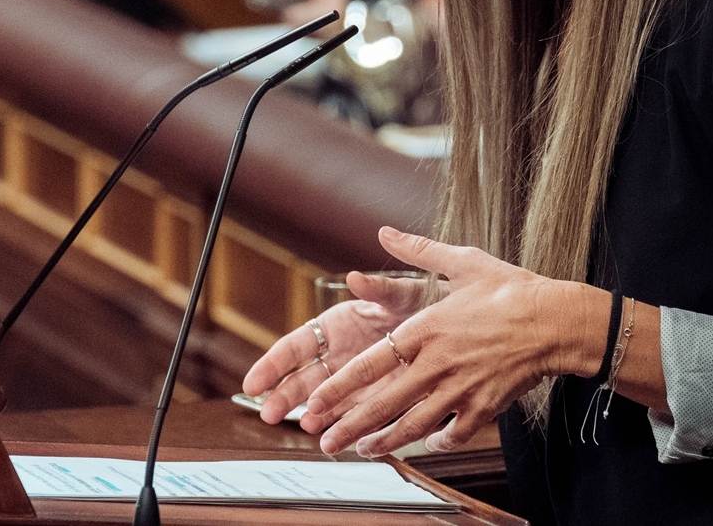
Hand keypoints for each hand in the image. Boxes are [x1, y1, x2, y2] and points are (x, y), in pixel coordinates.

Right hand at [241, 269, 427, 423]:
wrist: (458, 327)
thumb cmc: (429, 302)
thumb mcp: (405, 293)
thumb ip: (380, 289)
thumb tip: (356, 278)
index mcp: (337, 324)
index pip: (296, 345)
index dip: (272, 364)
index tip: (254, 383)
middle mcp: (341, 352)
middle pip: (304, 377)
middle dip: (284, 396)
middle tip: (268, 414)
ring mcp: (357, 377)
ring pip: (325, 399)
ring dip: (313, 414)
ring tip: (307, 426)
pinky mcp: (376, 395)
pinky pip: (353, 412)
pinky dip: (343, 424)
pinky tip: (334, 435)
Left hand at [303, 226, 602, 457]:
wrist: (558, 320)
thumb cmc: (511, 289)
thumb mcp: (463, 262)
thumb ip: (419, 251)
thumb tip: (385, 230)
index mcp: (425, 329)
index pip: (370, 364)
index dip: (339, 388)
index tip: (315, 403)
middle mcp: (437, 363)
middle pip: (384, 404)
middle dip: (350, 427)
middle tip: (327, 444)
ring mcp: (461, 389)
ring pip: (414, 426)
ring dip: (386, 441)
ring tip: (366, 450)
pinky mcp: (486, 407)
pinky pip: (455, 433)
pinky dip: (439, 442)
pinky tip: (429, 444)